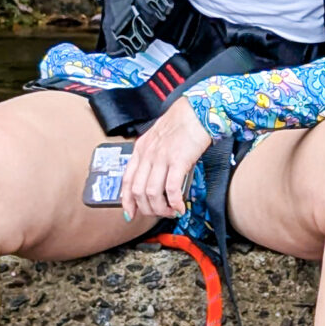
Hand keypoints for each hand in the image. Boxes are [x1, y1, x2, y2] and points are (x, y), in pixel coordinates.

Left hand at [118, 97, 215, 220]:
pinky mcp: (178, 161)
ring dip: (160, 208)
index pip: (127, 180)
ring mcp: (162, 158)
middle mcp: (148, 155)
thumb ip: (151, 156)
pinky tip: (180, 207)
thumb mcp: (157, 138)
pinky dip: (175, 202)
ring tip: (170, 211)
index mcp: (141, 149)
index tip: (131, 213)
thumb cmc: (181, 123)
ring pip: (152, 193)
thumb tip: (153, 178)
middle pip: (137, 191)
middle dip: (146, 209)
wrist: (197, 111)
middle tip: (157, 214)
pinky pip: (171, 189)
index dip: (127, 200)